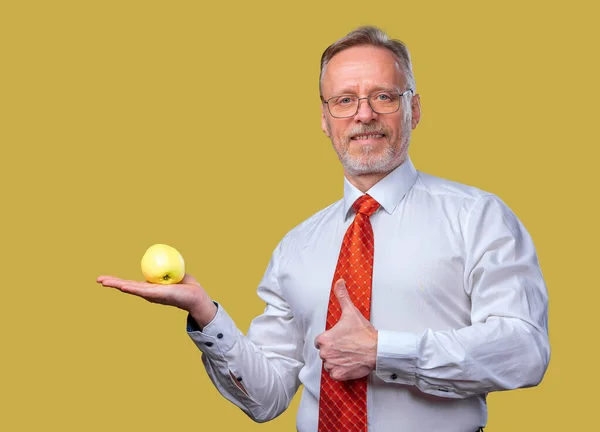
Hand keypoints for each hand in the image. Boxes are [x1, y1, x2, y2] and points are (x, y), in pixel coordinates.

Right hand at [97, 273, 216, 326]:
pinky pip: (143, 291)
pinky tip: (123, 286)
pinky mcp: (157, 295)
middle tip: (98, 279)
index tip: (106, 278)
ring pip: (131, 289)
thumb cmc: (186, 285)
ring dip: (117, 285)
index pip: (131, 284)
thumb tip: (163, 257)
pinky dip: (132, 288)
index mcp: (149, 289)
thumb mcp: (174, 273)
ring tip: (104, 282)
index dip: (118, 281)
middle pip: (126, 287)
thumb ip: (167, 267)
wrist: (195, 295)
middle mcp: (148, 293)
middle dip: (112, 283)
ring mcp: (151, 295)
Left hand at [314, 279, 377, 380]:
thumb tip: (339, 281)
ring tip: (348, 355)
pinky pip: (334, 374)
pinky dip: (340, 371)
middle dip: (333, 351)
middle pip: (324, 353)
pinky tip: (349, 364)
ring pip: (329, 364)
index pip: (320, 341)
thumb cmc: (363, 332)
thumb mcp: (351, 312)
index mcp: (324, 339)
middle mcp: (325, 353)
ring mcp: (332, 365)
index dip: (330, 340)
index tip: (340, 339)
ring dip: (336, 361)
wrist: (377, 350)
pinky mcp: (339, 375)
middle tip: (346, 347)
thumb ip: (342, 296)